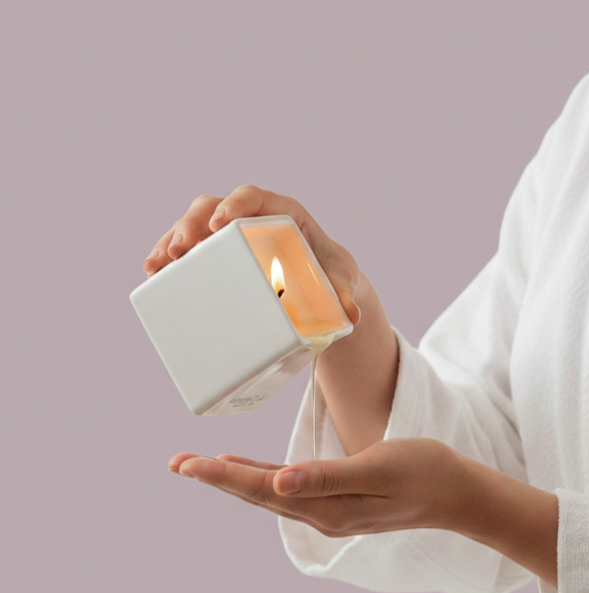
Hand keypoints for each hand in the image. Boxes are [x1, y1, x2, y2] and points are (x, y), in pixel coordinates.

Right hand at [143, 185, 360, 325]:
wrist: (323, 288)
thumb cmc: (332, 276)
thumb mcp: (341, 280)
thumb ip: (344, 289)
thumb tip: (350, 312)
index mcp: (282, 214)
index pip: (255, 198)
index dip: (235, 204)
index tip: (221, 223)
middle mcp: (252, 219)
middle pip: (214, 208)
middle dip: (193, 225)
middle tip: (180, 249)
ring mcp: (231, 238)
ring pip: (194, 226)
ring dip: (171, 240)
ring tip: (156, 265)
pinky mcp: (220, 257)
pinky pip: (189, 250)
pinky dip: (169, 258)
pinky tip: (154, 274)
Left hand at [168, 438, 558, 586]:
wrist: (454, 491)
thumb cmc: (422, 471)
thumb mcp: (378, 469)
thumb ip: (327, 477)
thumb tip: (279, 482)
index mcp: (327, 506)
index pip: (264, 488)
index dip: (223, 475)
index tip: (187, 463)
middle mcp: (321, 512)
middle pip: (258, 492)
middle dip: (216, 477)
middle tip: (177, 462)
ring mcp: (328, 507)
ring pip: (269, 491)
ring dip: (233, 478)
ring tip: (199, 465)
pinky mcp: (337, 496)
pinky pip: (289, 486)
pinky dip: (262, 475)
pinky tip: (246, 465)